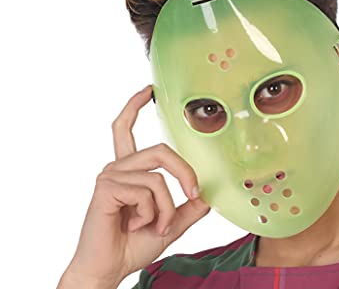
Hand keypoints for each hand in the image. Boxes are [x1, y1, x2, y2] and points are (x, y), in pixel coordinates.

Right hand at [58, 85, 209, 287]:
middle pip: (161, 150)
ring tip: (156, 227)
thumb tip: (209, 194)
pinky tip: (136, 226)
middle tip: (193, 195)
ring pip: (158, 177)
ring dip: (166, 208)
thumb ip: (188, 208)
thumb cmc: (132, 245)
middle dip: (184, 172)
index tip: (148, 91)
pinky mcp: (107, 188)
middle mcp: (117, 168)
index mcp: (128, 170)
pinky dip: (153, 213)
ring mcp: (110, 176)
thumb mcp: (170, 223)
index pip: (124, 129)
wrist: (109, 269)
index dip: (134, 107)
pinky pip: (147, 191)